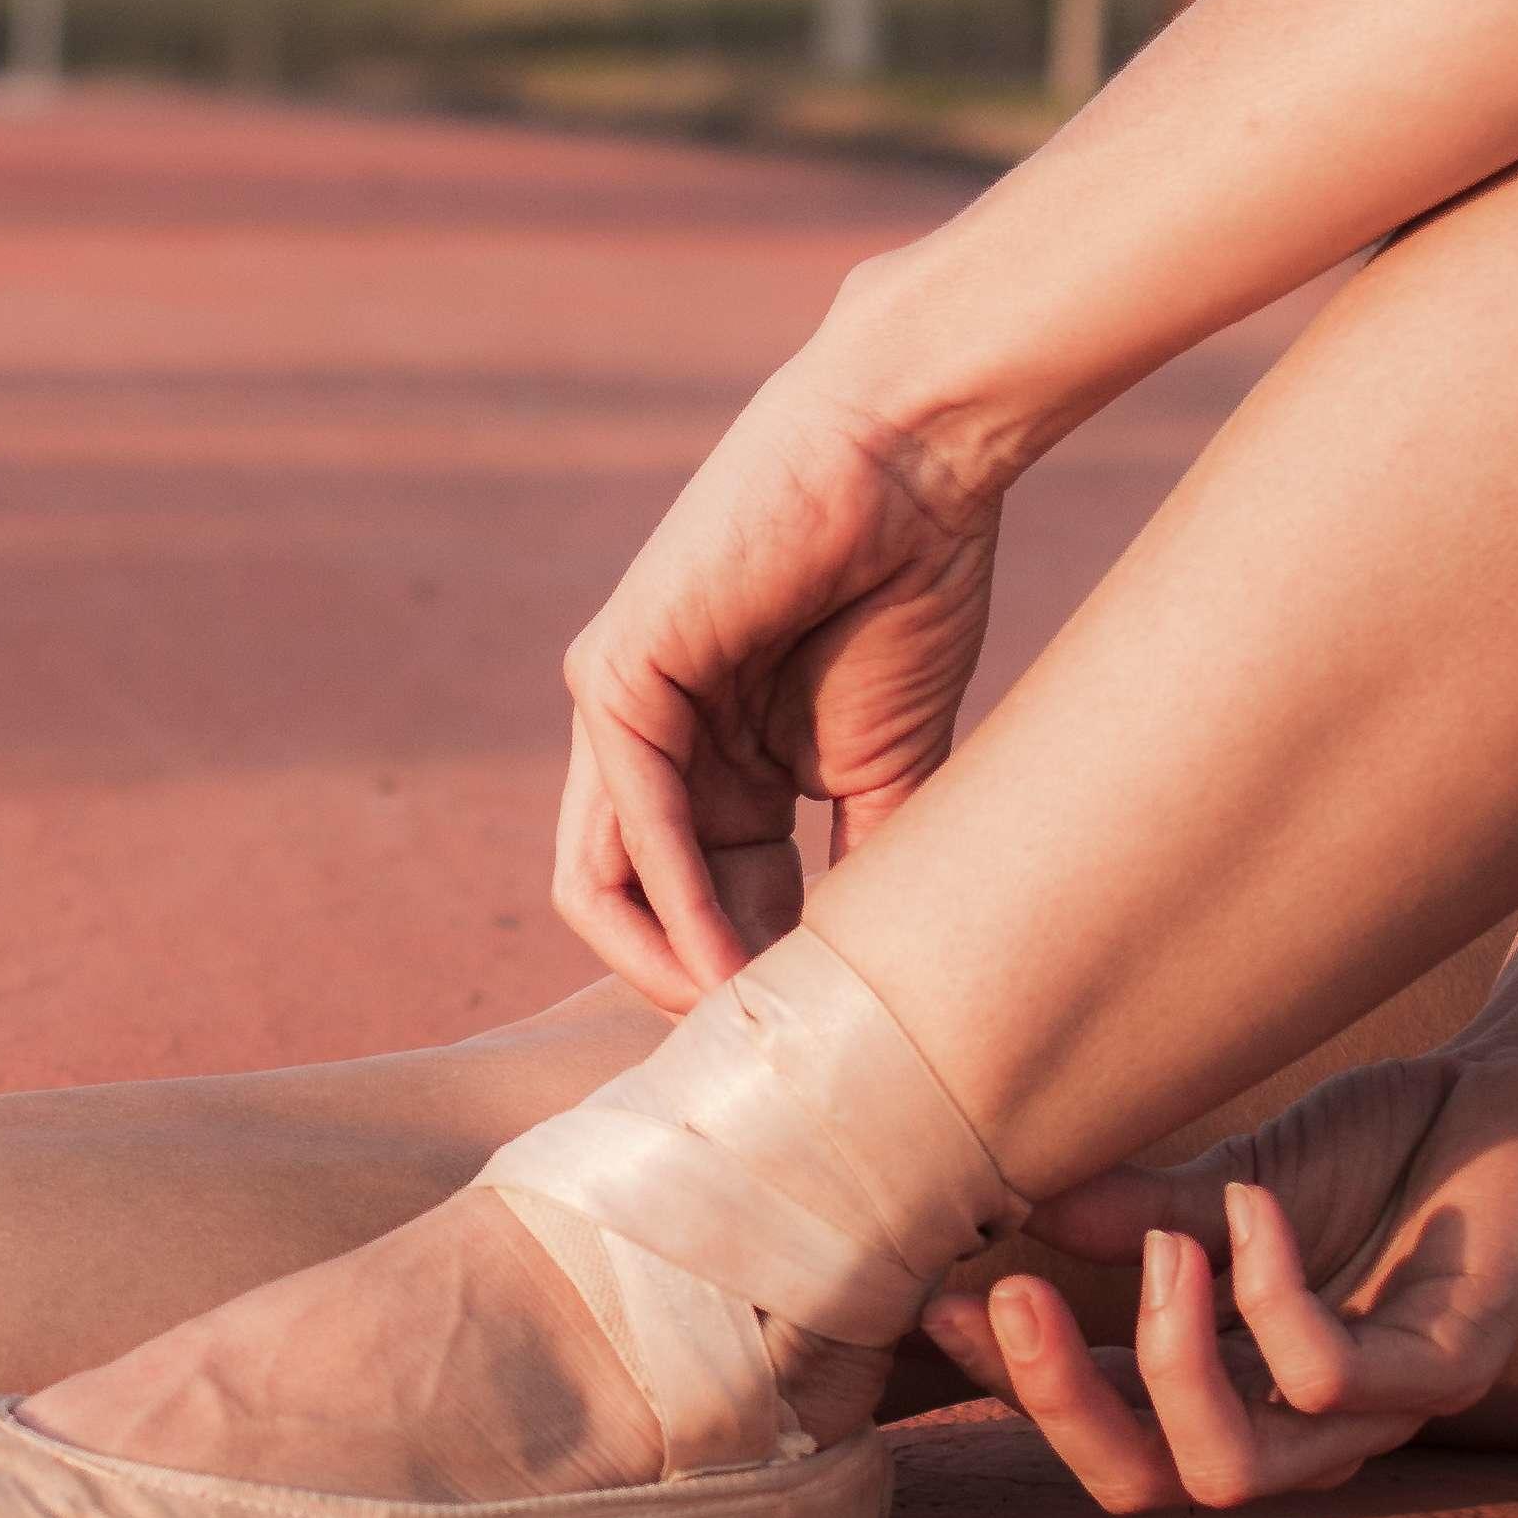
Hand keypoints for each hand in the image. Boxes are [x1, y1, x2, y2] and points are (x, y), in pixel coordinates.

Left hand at [554, 312, 1003, 1003]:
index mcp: (712, 766)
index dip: (749, 984)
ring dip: (674, 973)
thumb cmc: (909, 584)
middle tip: (772, 1058)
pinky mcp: (614, 675)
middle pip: (635, 914)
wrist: (914, 459)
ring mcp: (618, 709)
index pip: (700, 909)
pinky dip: (674, 903)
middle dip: (697, 995)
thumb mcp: (891, 765)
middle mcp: (649, 745)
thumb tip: (877, 994)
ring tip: (750, 1032)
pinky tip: (726, 963)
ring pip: (603, 887)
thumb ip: (864, 870)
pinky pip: (628, 822)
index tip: (815, 1044)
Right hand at [912, 1041, 1517, 1511]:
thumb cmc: (1393, 1147)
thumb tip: (1015, 1205)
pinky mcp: (1450, 1370)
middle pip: (1151, 1486)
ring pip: (1235, 1470)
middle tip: (1011, 1296)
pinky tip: (1255, 1204)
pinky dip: (1268, 1287)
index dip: (1014, 1388)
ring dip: (1166, 1363)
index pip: (1106, 1433)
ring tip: (1164, 1250)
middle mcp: (1306, 1426)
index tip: (935, 1299)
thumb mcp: (1239, 1180)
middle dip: (1061, 1405)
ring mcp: (1382, 1412)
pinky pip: (1328, 1376)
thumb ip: (1142, 1215)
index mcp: (1243, 1388)